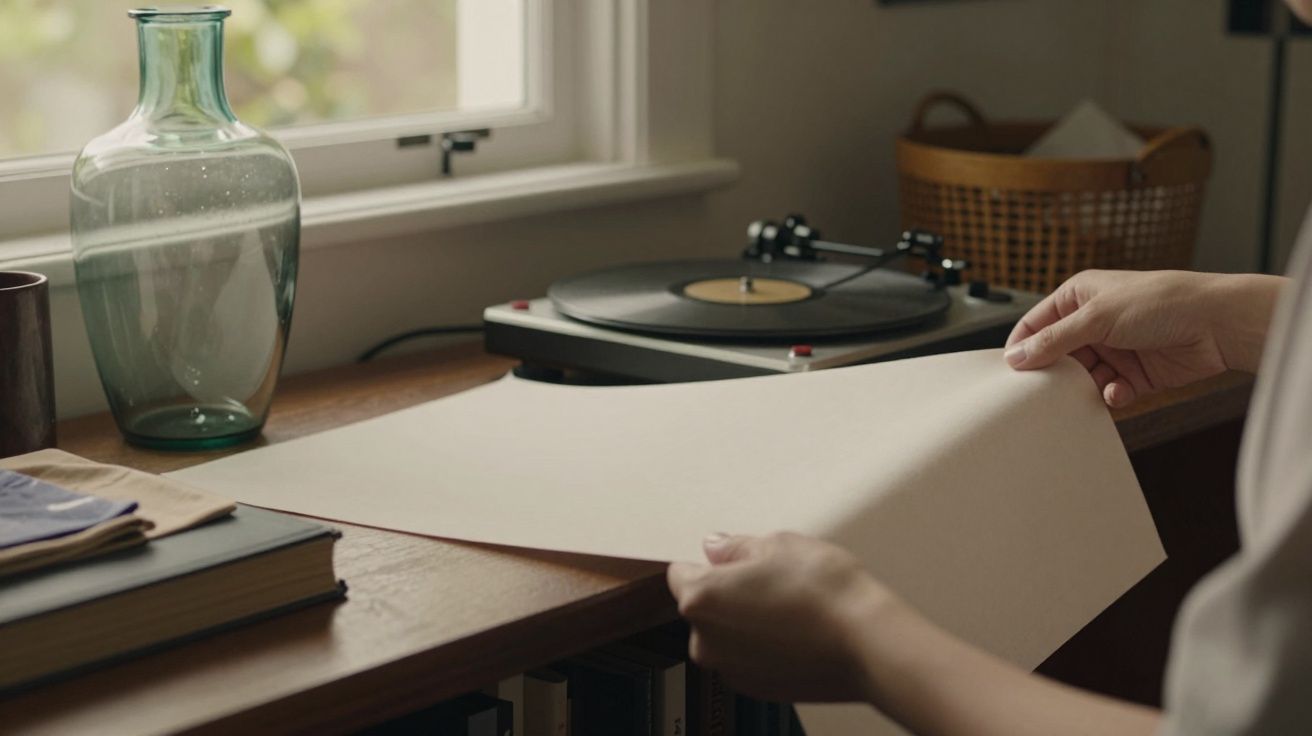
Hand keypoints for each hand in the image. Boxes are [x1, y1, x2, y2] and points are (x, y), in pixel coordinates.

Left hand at [666, 532, 900, 702]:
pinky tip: (797, 631)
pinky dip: (763, 645)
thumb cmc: (824, 590)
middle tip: (771, 579)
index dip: (706, 562)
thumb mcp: (778, 544)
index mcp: (700, 599)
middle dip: (727, 592)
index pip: (680, 573)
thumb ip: (736, 547)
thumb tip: (716, 548)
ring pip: (726, 634)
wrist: (868, 643)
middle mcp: (706, 641)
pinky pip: (748, 658)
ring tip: (790, 605)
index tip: (731, 559)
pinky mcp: (757, 688)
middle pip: (703, 607)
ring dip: (745, 620)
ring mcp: (730, 669)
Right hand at [1004, 270, 1282, 407]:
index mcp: (1079, 297)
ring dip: (1083, 387)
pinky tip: (1118, 392)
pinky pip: (1109, 391)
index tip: (1010, 370)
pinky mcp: (1134, 373)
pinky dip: (1110, 395)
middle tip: (1042, 390)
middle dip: (1053, 372)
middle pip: (1057, 354)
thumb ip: (1054, 340)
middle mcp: (1095, 322)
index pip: (1037, 323)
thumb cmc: (1163, 302)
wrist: (1217, 324)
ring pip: (1082, 377)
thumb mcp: (1097, 317)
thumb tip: (1017, 356)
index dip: (1022, 345)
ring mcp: (1115, 349)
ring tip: (1087, 390)